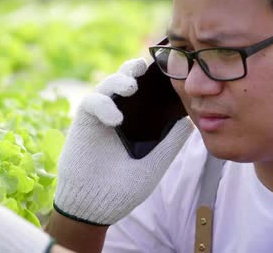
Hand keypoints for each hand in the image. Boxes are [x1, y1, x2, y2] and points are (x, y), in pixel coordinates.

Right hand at [54, 58, 193, 224]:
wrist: (96, 206)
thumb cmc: (124, 189)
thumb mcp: (154, 165)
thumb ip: (170, 144)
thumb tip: (189, 122)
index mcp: (136, 122)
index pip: (145, 93)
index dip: (153, 78)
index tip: (165, 68)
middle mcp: (119, 114)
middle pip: (124, 79)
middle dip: (133, 68)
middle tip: (144, 66)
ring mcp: (100, 117)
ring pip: (107, 84)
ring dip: (119, 80)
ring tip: (131, 86)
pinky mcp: (83, 122)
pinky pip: (92, 102)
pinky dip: (103, 105)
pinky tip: (116, 120)